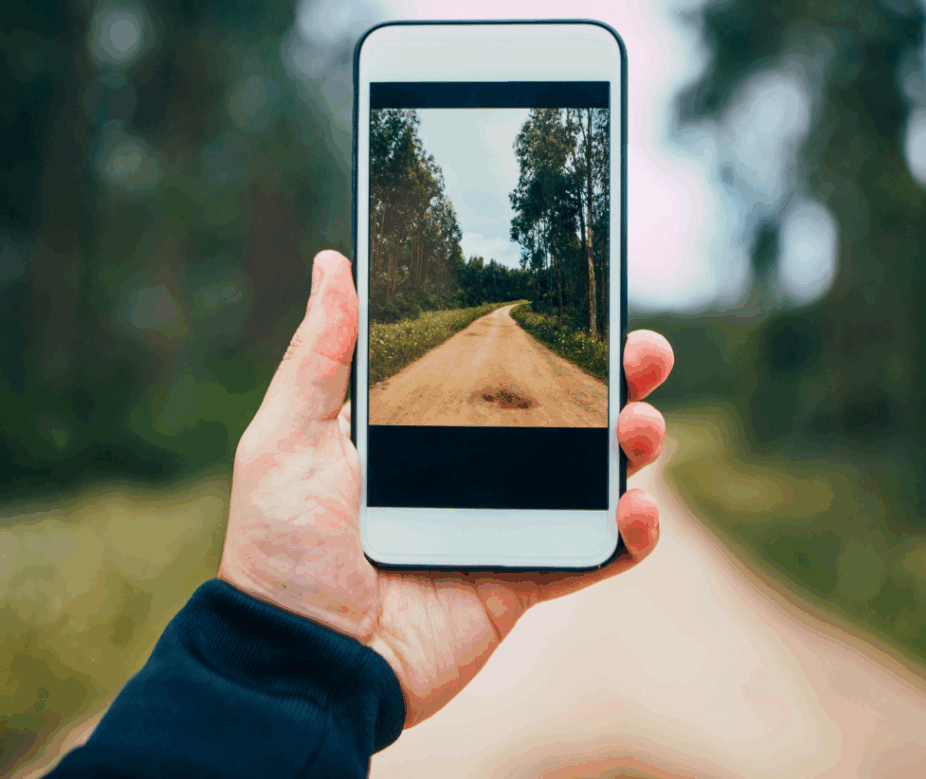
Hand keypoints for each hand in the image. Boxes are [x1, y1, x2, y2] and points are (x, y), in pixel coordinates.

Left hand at [218, 251, 673, 726]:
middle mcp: (478, 466)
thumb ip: (319, 355)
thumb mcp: (288, 439)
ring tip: (639, 426)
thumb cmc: (283, 550)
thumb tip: (330, 264)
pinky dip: (631, 532)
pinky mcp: (526, 576)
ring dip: (635, 442)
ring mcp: (506, 521)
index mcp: (430, 425)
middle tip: (642, 352)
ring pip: (594, 471)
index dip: (552, 334)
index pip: (506, 366)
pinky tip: (636, 508)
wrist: (302, 662)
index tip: (586, 302)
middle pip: (568, 411)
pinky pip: (596, 552)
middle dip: (618, 376)